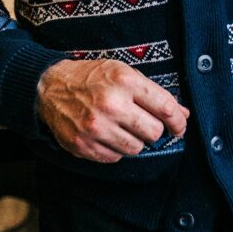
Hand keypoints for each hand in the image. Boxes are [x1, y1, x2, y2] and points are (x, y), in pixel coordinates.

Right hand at [37, 58, 188, 162]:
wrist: (50, 87)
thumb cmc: (91, 78)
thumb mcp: (124, 74)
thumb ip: (153, 94)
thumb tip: (182, 114)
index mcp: (124, 82)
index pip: (165, 108)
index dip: (178, 122)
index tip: (179, 127)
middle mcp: (111, 105)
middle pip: (153, 133)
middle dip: (152, 130)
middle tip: (141, 123)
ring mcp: (95, 127)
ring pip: (136, 149)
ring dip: (133, 141)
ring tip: (121, 128)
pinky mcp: (83, 145)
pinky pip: (114, 158)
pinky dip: (114, 149)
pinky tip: (106, 134)